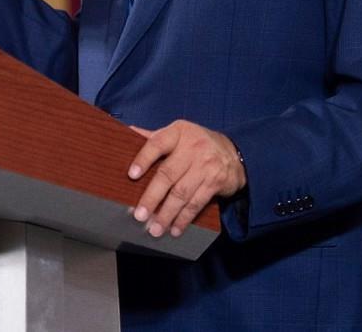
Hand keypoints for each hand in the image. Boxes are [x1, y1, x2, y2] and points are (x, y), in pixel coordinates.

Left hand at [127, 120, 245, 237]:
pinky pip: (196, 203)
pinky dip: (184, 218)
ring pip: (181, 193)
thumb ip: (154, 137)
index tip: (131, 175)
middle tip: (139, 215)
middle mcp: (193, 146)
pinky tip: (175, 229)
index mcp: (178, 132)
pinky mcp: (215, 181)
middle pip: (168, 174)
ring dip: (167, 214)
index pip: (158, 143)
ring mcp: (206, 164)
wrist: (234, 154)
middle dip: (152, 197)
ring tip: (154, 228)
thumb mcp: (178, 135)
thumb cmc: (197, 144)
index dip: (143, 158)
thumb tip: (127, 133)